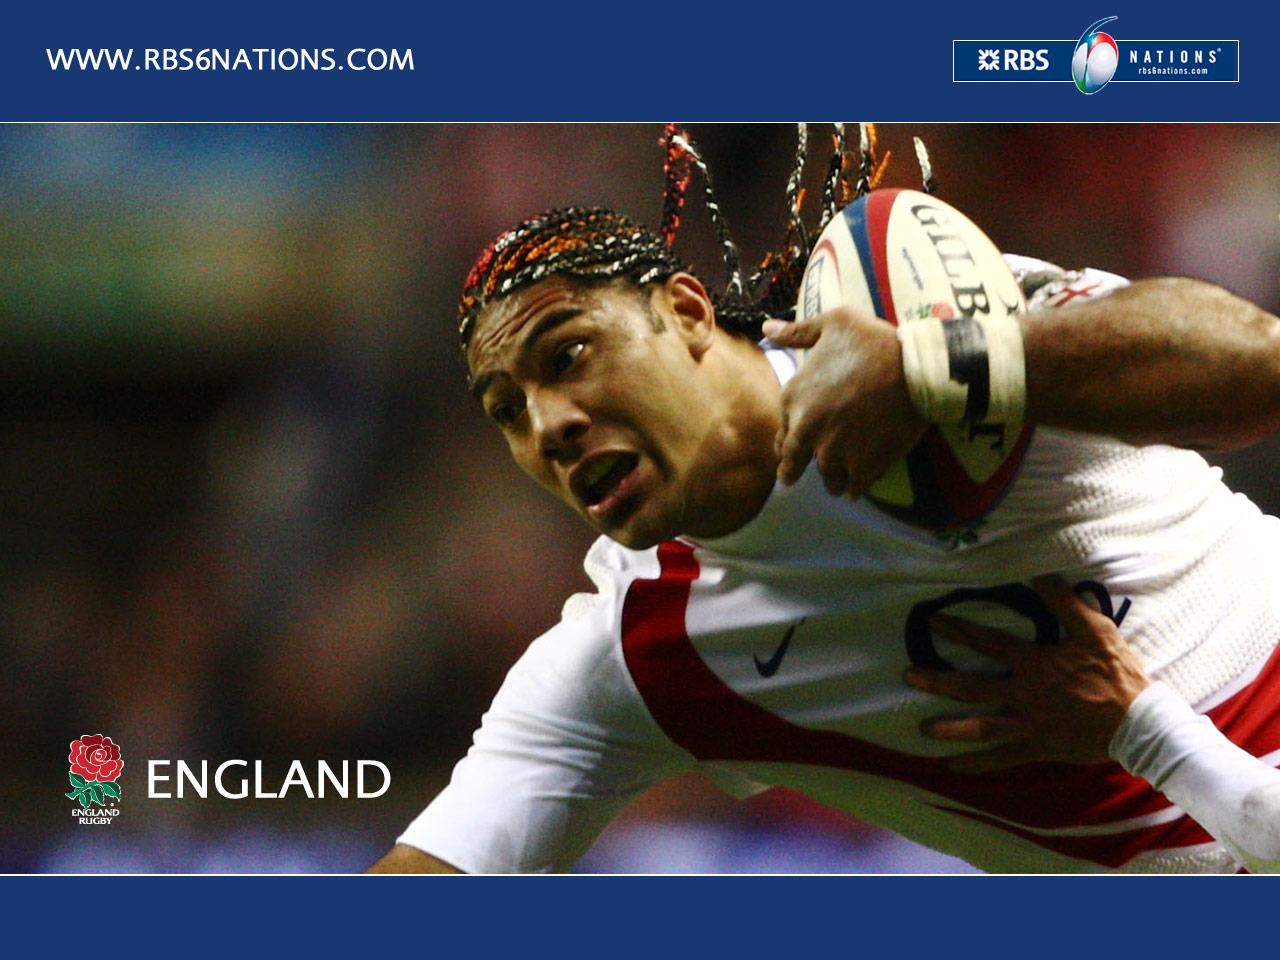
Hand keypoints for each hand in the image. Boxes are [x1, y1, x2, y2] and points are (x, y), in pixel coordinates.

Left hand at [762, 308, 926, 498]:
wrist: (916, 368)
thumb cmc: (874, 341)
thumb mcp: (833, 324)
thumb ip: (797, 332)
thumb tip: (766, 328)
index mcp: (794, 398)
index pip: (782, 432)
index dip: (787, 441)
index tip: (790, 448)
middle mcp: (808, 430)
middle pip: (794, 461)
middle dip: (794, 469)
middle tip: (792, 478)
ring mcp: (835, 452)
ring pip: (826, 476)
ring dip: (830, 477)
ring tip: (835, 481)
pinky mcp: (863, 467)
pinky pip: (854, 487)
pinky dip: (854, 487)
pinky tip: (856, 488)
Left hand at [903, 576, 1152, 772]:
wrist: (1140, 722)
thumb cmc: (1118, 675)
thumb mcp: (1095, 631)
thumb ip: (1066, 603)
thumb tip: (1040, 575)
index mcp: (1034, 663)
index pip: (988, 643)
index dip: (960, 630)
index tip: (933, 622)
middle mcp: (1024, 693)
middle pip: (972, 686)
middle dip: (938, 680)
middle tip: (908, 676)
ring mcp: (1029, 723)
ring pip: (981, 726)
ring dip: (950, 727)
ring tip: (922, 729)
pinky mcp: (1039, 747)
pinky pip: (1004, 757)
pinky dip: (980, 764)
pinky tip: (954, 767)